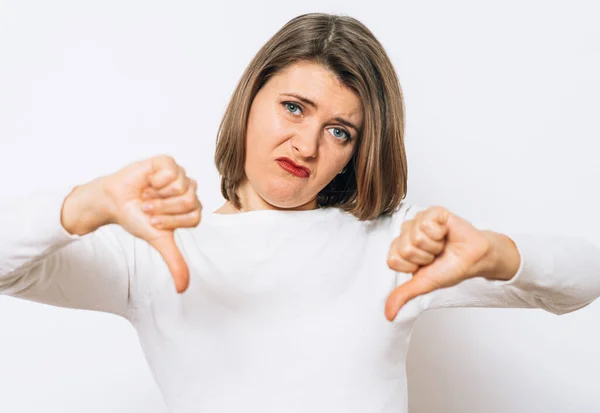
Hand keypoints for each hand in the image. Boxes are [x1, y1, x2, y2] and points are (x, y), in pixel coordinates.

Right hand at [102, 155, 201, 292]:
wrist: (113, 202)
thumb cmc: (136, 218)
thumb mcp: (158, 241)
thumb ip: (175, 262)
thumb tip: (183, 289)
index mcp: (192, 209)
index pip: (194, 218)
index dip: (171, 221)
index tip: (154, 221)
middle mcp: (190, 191)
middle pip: (189, 202)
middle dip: (163, 209)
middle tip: (148, 207)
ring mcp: (180, 175)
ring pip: (181, 188)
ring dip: (157, 196)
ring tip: (146, 195)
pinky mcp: (168, 162)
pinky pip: (171, 172)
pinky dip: (155, 181)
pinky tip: (148, 181)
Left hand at [384, 206, 491, 320]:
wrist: (474, 258)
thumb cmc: (450, 267)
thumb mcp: (424, 284)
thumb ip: (403, 295)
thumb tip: (388, 314)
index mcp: (400, 249)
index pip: (393, 259)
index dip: (412, 266)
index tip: (425, 265)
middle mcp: (407, 233)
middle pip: (404, 248)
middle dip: (424, 256)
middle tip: (436, 254)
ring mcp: (419, 220)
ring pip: (415, 236)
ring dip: (433, 246)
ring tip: (442, 245)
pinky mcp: (433, 211)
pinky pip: (426, 223)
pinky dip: (439, 233)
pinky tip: (445, 233)